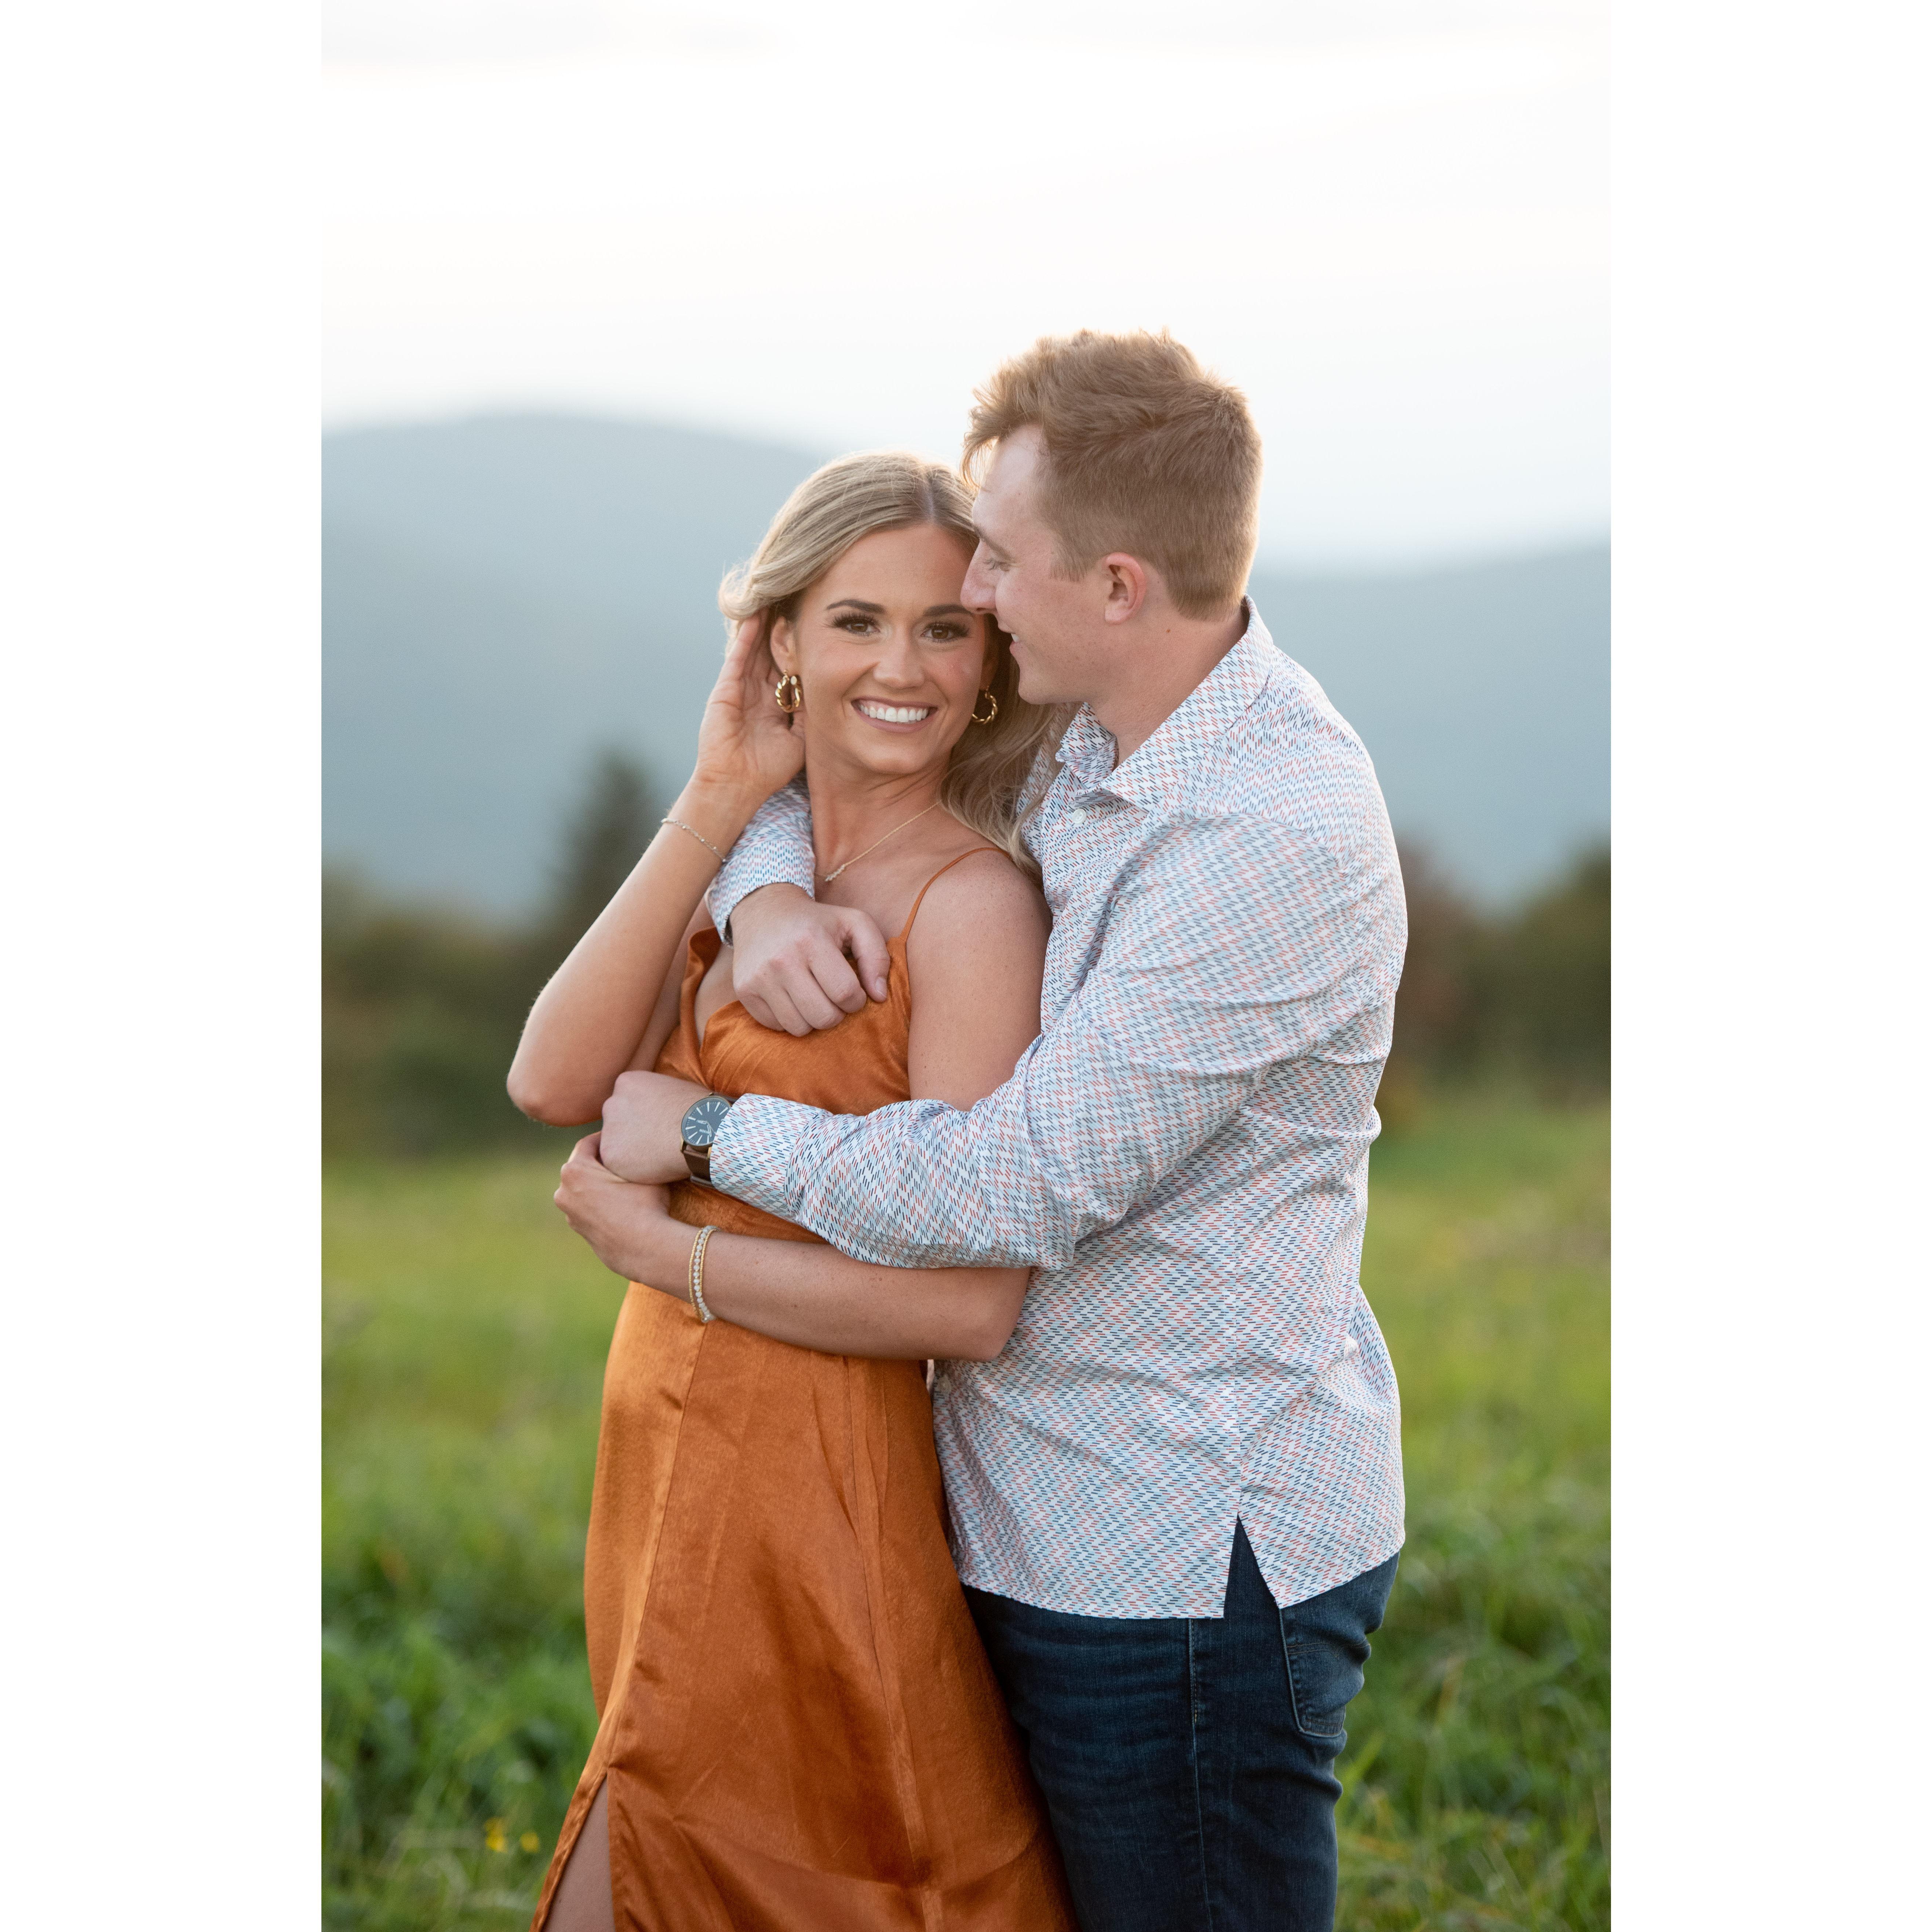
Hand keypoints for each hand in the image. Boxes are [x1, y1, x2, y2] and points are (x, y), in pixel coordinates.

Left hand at [553, 1134, 681, 1283]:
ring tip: (622, 1181)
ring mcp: (570, 1213)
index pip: (588, 1143)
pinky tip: (620, 1203)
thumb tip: (635, 1145)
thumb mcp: (641, 1170)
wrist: (645, 1248)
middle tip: (623, 1156)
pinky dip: (599, 1200)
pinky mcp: (579, 1229)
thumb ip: (631, 1155)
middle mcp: (564, 1191)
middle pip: (582, 1165)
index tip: (621, 1135)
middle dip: (601, 1159)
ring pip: (583, 1187)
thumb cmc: (644, 1205)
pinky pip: (587, 1205)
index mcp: (574, 1171)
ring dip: (598, 1181)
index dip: (606, 1136)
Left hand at [600, 1069, 708, 1183]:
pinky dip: (633, 1169)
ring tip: (658, 1153)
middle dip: (632, 1132)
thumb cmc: (698, 1109)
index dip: (642, 1116)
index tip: (657, 1124)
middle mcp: (611, 1103)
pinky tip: (654, 1164)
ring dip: (631, 1150)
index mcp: (626, 1082)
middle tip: (656, 1141)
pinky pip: (618, 1164)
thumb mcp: (672, 1088)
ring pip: (615, 1144)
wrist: (701, 1130)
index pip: (626, 1102)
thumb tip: (659, 1107)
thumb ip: (655, 1097)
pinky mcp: (610, 1154)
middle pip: (616, 1121)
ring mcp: (609, 1129)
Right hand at [688, 611, 805, 807]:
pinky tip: (755, 617)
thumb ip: (810, 713)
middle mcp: (758, 692)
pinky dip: (746, 637)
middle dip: (783, 629)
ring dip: (764, 625)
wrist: (737, 785)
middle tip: (796, 601)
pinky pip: (738, 657)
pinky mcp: (725, 688)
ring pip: (755, 649)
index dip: (802, 649)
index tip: (816, 627)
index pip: (790, 668)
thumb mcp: (800, 738)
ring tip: (776, 597)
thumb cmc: (769, 769)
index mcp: (776, 703)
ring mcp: (740, 688)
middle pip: (773, 652)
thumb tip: (830, 690)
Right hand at [731, 884, 891, 1034]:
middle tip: (833, 997)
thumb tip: (880, 996)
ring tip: (813, 997)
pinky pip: (776, 1026)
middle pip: (823, 1017)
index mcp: (812, 941)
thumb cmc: (817, 921)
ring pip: (799, 1028)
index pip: (845, 993)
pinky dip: (789, 1018)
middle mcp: (782, 960)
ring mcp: (759, 978)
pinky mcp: (744, 991)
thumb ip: (876, 956)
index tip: (853, 991)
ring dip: (813, 1019)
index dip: (857, 1000)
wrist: (763, 910)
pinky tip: (792, 997)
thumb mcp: (854, 923)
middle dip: (836, 1013)